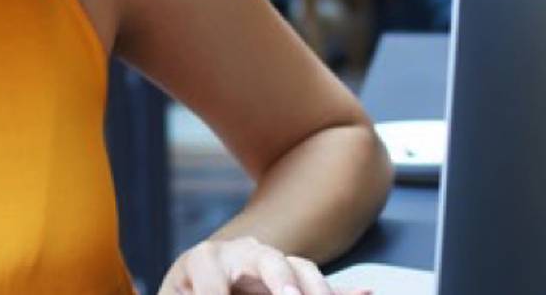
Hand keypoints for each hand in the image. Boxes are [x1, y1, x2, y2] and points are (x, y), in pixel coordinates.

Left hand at [156, 236, 370, 294]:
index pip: (212, 277)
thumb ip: (194, 292)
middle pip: (266, 258)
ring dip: (316, 289)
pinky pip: (322, 286)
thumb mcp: (179, 292)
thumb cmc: (186, 291)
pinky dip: (344, 292)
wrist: (196, 284)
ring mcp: (270, 265)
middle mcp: (240, 254)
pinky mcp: (292, 282)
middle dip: (280, 279)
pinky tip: (365, 293)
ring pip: (301, 270)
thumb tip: (202, 293)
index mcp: (204, 258)